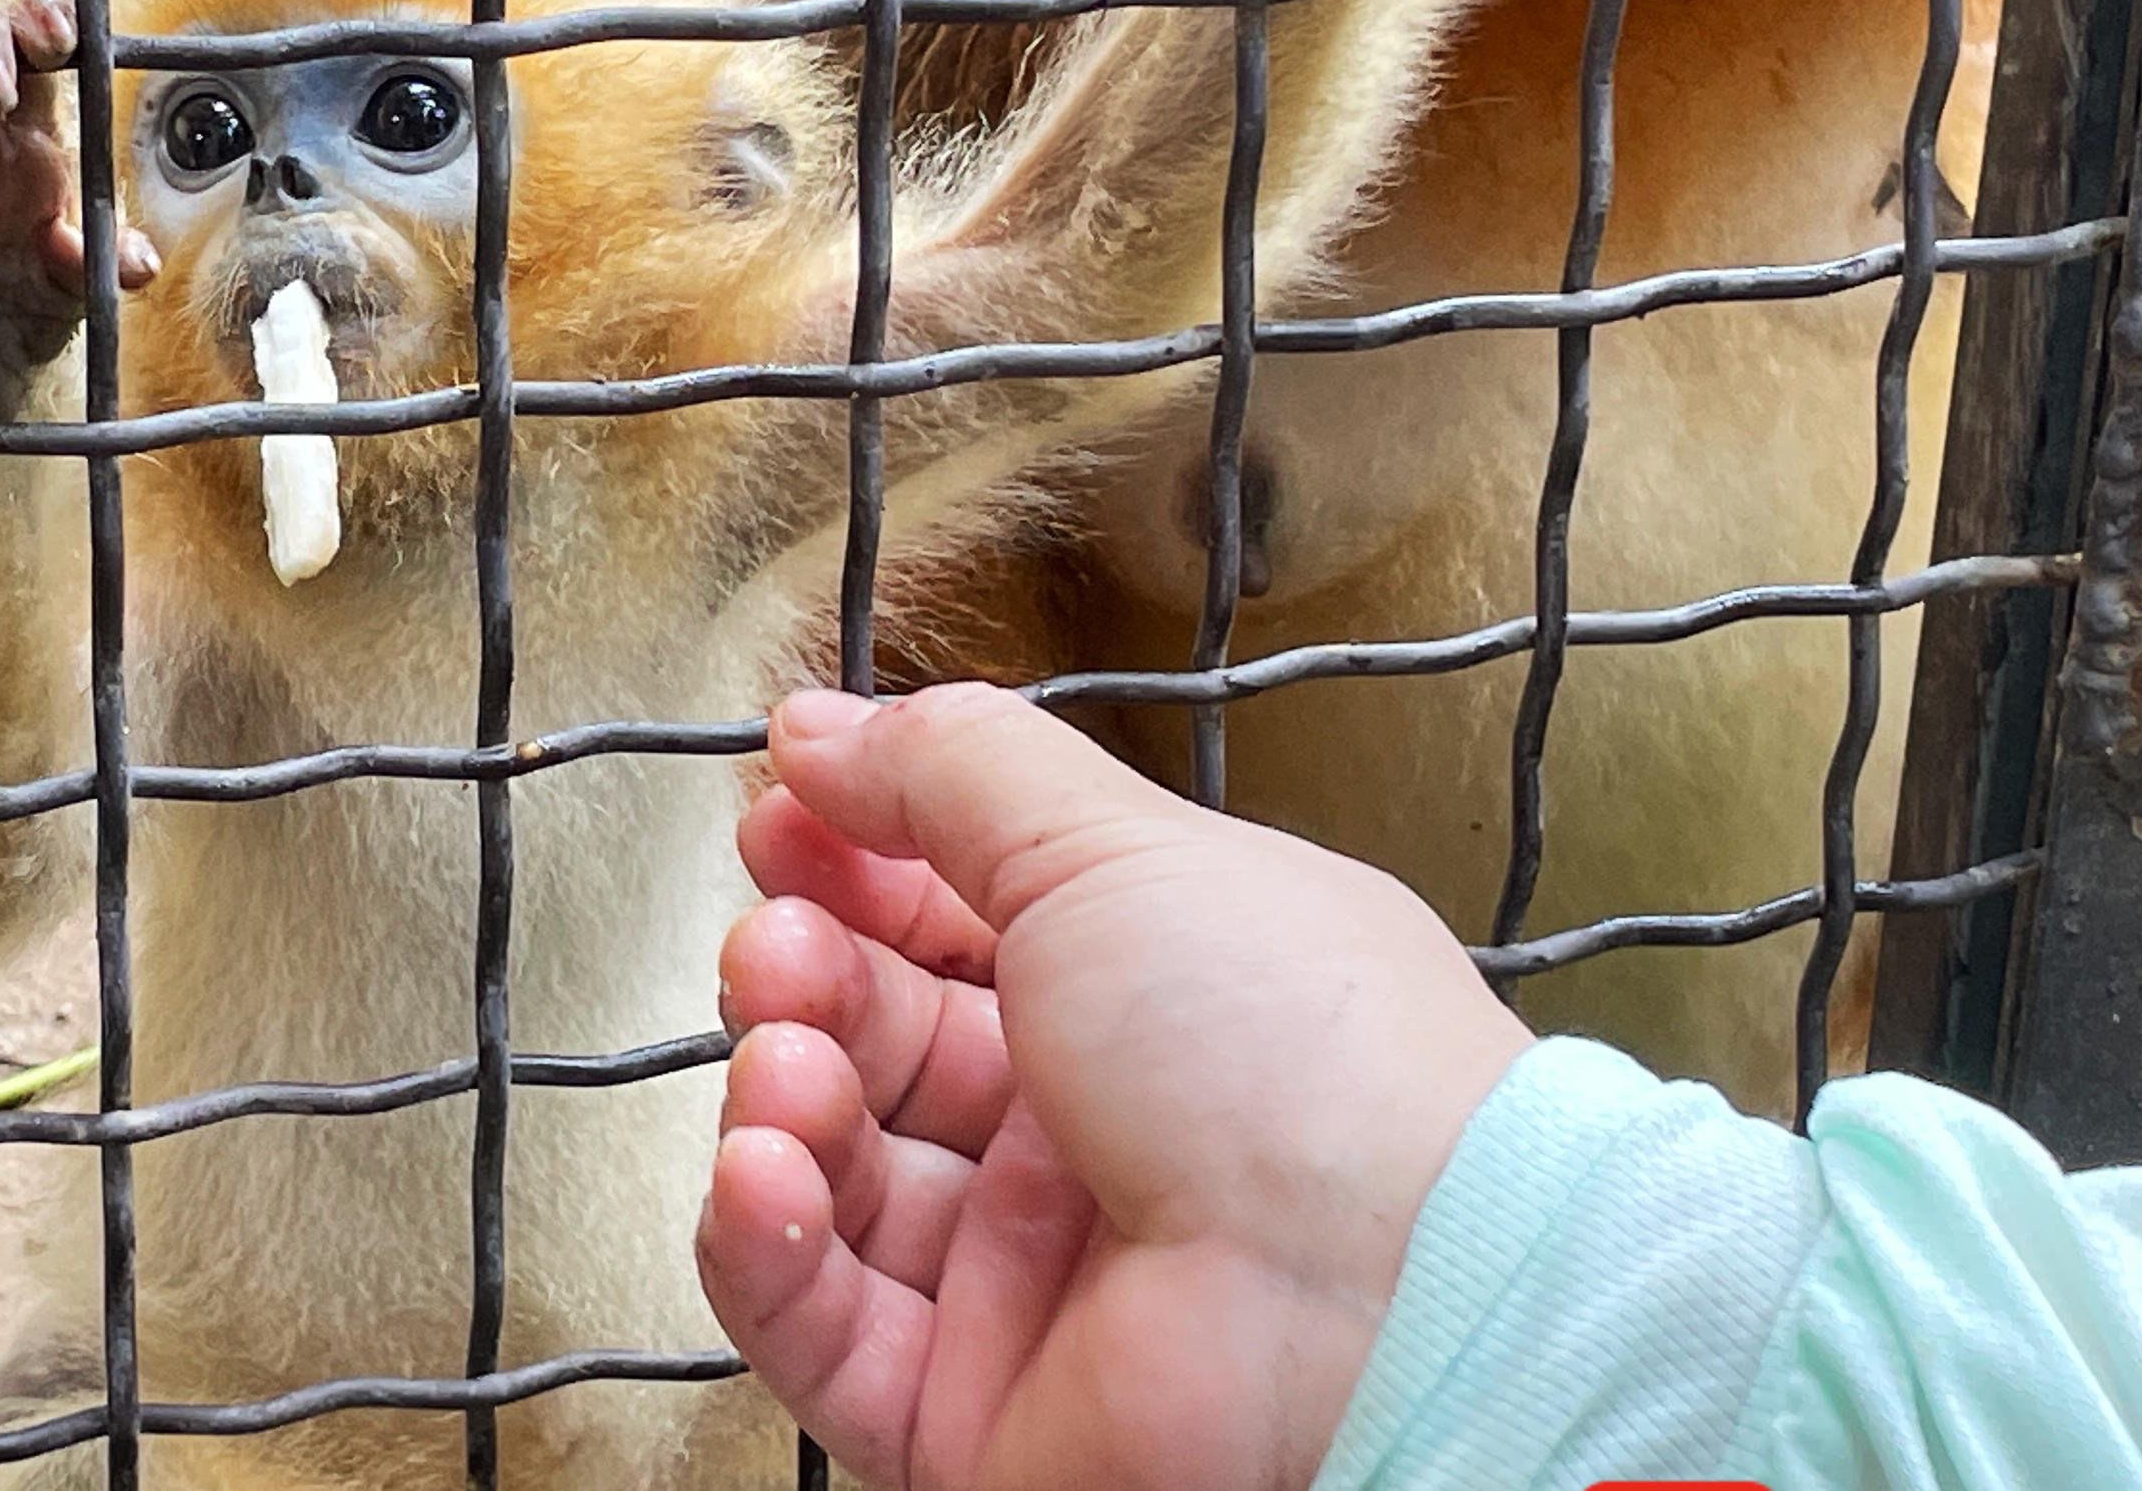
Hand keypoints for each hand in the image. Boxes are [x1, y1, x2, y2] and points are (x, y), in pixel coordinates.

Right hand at [699, 684, 1533, 1490]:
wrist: (1378, 1307)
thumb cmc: (1298, 1059)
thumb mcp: (1116, 849)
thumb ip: (952, 772)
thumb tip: (826, 728)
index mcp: (1150, 998)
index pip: (954, 924)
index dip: (855, 869)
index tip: (778, 820)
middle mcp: (1090, 1141)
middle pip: (880, 1046)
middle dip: (806, 978)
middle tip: (781, 946)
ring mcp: (1028, 1284)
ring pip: (835, 1182)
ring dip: (781, 1104)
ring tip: (791, 1070)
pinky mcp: (970, 1414)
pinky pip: (819, 1330)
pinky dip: (764, 1247)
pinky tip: (765, 1174)